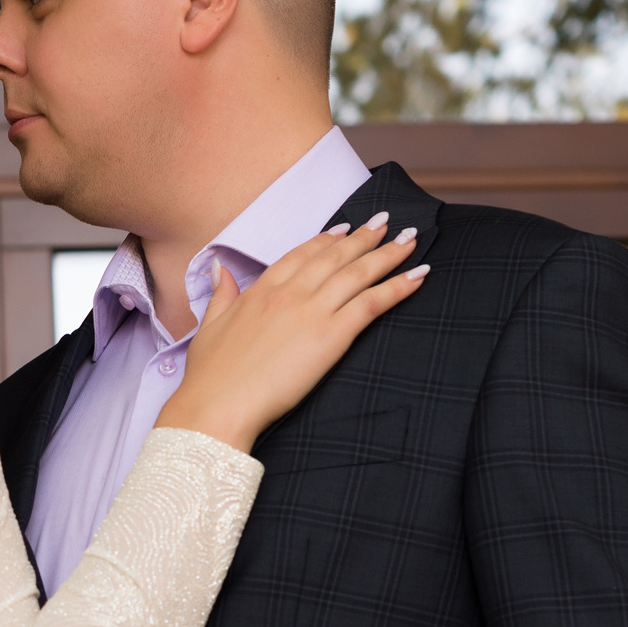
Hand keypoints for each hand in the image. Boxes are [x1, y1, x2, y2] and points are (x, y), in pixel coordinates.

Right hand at [157, 214, 426, 454]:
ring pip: (357, 273)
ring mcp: (311, 311)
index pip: (299, 255)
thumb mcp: (209, 327)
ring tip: (409, 238)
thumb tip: (220, 269)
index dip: (325, 240)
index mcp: (260, 291)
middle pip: (334, 257)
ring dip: (387, 253)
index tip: (343, 229)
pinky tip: (418, 275)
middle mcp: (289, 294)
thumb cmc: (210, 377)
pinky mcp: (331, 335)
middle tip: (385, 222)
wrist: (218, 404)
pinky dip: (397, 287)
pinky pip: (371, 303)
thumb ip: (221, 294)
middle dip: (363, 237)